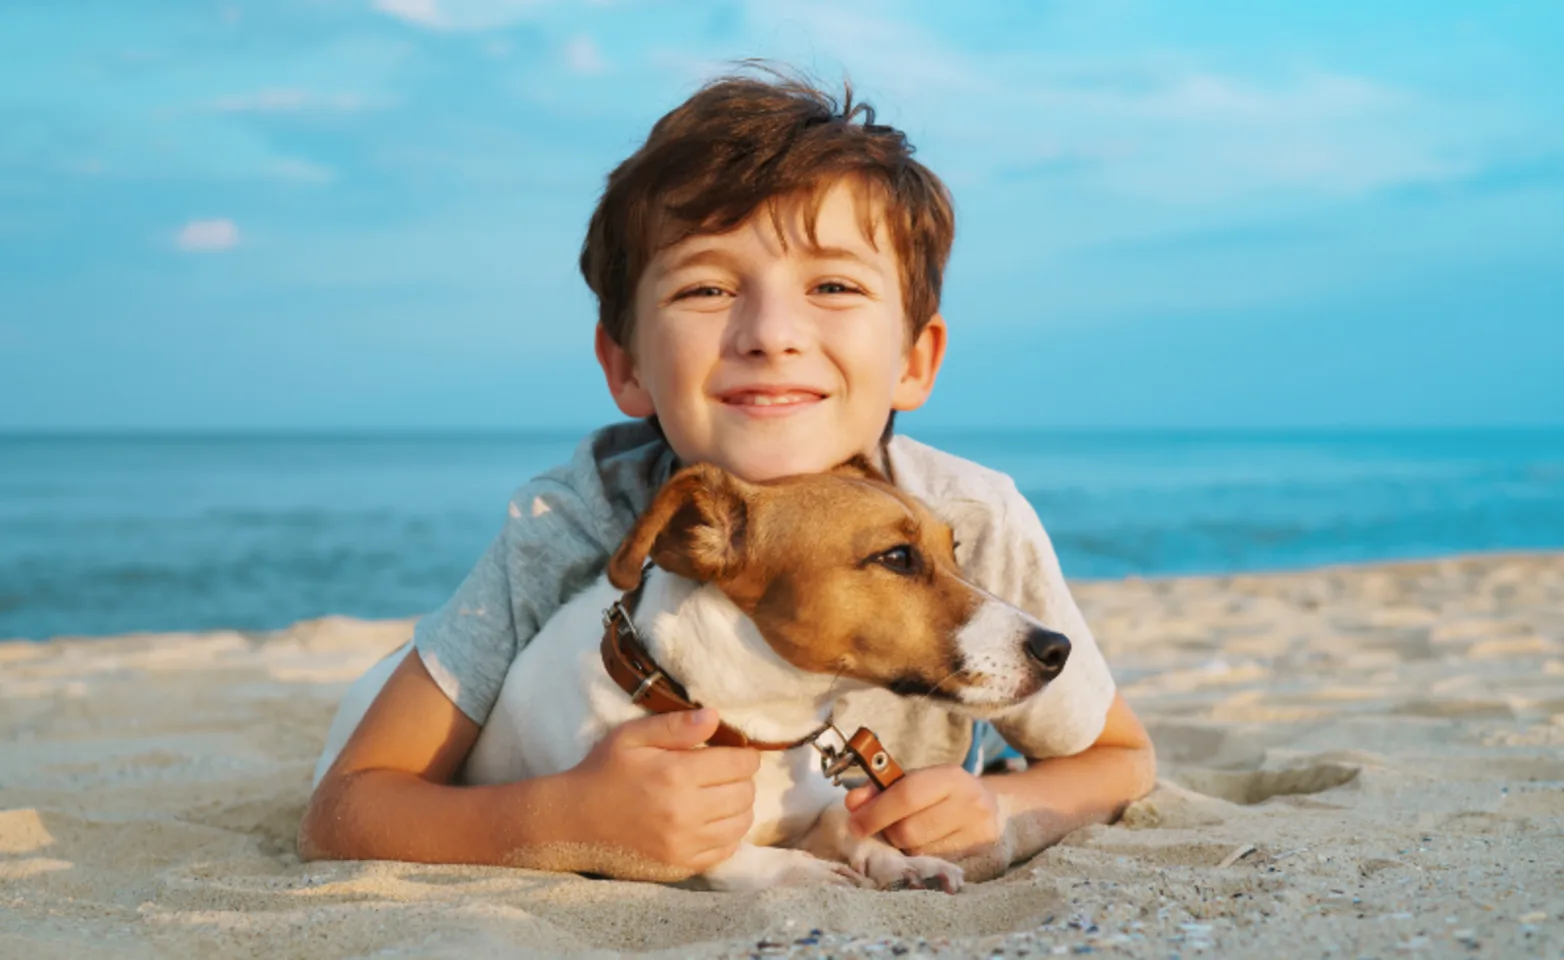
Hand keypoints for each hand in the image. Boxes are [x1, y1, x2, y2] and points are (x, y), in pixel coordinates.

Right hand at [562, 708, 759, 879]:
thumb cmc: (603, 772)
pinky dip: (728, 833)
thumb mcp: (632, 736)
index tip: (735, 752)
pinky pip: (726, 850)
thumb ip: (675, 725)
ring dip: (739, 806)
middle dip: (742, 778)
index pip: (740, 764)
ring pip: (741, 823)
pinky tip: (711, 820)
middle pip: (745, 793)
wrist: (573, 822)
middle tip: (725, 773)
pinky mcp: (681, 866)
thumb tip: (715, 717)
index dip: (744, 754)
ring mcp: (684, 844)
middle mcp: (685, 812)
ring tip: (720, 795)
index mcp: (676, 774)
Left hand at [844, 764, 1003, 859]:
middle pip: (909, 831)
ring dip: (904, 848)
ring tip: (910, 835)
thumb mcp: (914, 781)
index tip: (854, 824)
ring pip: (919, 853)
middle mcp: (970, 803)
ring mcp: (978, 833)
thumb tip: (853, 803)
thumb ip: (880, 790)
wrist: (992, 810)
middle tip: (885, 830)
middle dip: (888, 833)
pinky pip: (934, 866)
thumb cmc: (942, 794)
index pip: (907, 795)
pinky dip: (921, 859)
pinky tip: (926, 846)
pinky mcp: (980, 857)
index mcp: (951, 777)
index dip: (876, 812)